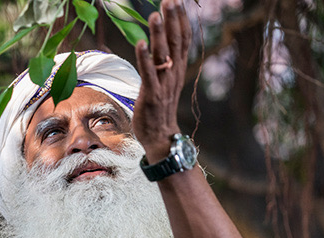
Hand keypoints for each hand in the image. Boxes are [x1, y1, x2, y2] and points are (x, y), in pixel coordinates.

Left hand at [132, 0, 191, 163]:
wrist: (160, 137)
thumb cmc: (160, 108)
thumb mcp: (166, 81)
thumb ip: (165, 63)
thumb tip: (161, 44)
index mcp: (178, 69)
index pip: (183, 40)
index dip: (181, 20)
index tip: (177, 2)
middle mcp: (174, 74)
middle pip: (176, 43)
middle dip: (173, 20)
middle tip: (170, 0)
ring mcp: (163, 85)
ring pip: (163, 56)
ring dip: (159, 35)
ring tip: (155, 15)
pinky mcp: (151, 95)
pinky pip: (149, 74)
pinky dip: (144, 58)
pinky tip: (140, 43)